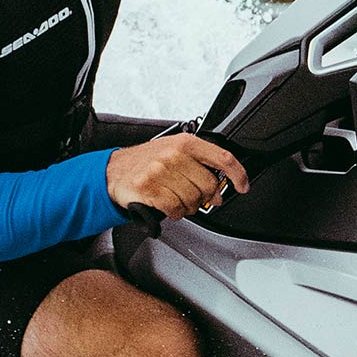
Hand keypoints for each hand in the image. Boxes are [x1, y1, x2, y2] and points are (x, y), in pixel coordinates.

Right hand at [105, 133, 248, 221]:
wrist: (114, 171)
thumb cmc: (145, 163)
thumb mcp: (174, 152)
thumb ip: (199, 165)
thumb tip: (221, 189)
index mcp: (185, 143)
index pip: (222, 158)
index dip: (238, 174)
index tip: (242, 186)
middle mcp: (174, 155)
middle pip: (209, 185)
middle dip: (205, 197)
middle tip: (195, 197)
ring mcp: (160, 171)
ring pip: (193, 200)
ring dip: (188, 206)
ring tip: (176, 199)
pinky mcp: (149, 188)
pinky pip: (176, 209)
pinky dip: (175, 213)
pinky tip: (167, 206)